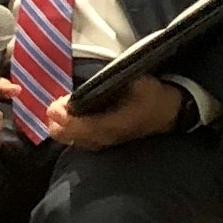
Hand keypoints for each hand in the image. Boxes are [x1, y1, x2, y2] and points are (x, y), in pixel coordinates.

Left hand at [46, 74, 185, 149]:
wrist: (168, 112)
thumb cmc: (153, 95)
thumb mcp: (140, 82)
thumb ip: (117, 81)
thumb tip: (94, 80)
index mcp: (119, 123)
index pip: (88, 127)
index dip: (68, 120)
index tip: (55, 108)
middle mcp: (109, 137)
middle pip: (75, 137)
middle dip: (59, 123)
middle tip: (53, 107)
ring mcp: (106, 142)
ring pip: (75, 141)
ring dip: (62, 127)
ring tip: (56, 111)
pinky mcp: (104, 142)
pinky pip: (80, 141)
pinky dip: (68, 132)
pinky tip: (63, 121)